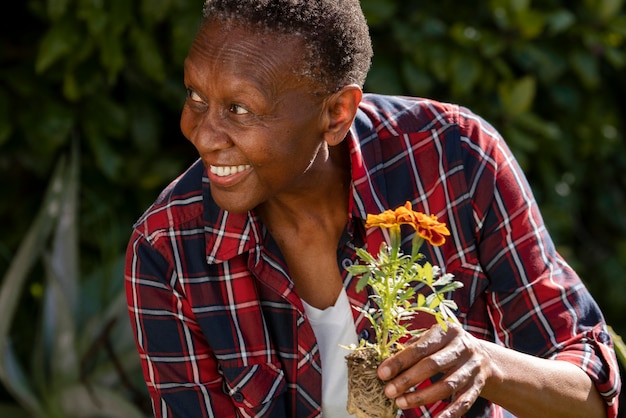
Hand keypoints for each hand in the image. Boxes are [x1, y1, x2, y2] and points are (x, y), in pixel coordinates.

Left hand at [377, 323, 495, 417]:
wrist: (484, 357)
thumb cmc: (447, 347)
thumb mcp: (433, 339)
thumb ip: (412, 347)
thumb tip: (387, 362)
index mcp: (447, 331)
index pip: (420, 347)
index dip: (400, 361)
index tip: (382, 373)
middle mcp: (462, 347)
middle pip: (433, 365)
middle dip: (408, 380)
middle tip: (389, 391)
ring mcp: (472, 367)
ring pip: (447, 385)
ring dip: (422, 397)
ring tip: (401, 402)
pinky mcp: (478, 385)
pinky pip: (464, 401)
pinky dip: (450, 413)